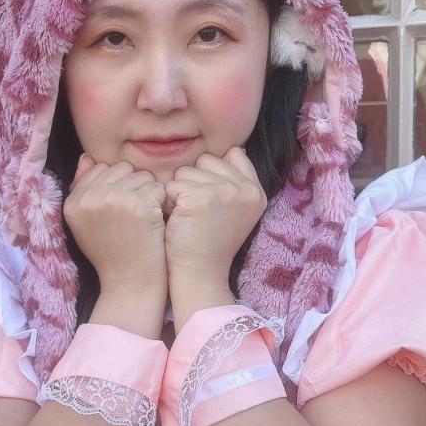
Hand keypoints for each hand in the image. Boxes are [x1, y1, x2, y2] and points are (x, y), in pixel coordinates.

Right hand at [64, 154, 167, 294]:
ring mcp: (114, 199)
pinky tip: (155, 222)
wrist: (130, 283)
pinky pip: (158, 187)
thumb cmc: (112, 253)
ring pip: (142, 176)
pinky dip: (162, 203)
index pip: (101, 169)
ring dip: (149, 194)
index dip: (117, 186)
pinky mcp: (139, 204)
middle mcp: (90, 197)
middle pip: (122, 168)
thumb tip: (87, 157)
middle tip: (133, 215)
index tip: (120, 210)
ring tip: (143, 220)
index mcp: (73, 201)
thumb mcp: (86, 222)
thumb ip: (84, 188)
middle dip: (133, 186)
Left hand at [164, 146, 266, 291]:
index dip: (214, 171)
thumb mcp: (236, 212)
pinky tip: (178, 221)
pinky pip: (172, 185)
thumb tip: (231, 151)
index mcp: (256, 192)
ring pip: (186, 171)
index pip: (234, 155)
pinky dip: (169, 202)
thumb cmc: (210, 243)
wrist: (201, 274)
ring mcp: (223, 192)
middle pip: (206, 160)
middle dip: (194, 181)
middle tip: (197, 212)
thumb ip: (235, 183)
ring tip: (188, 218)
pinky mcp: (199, 197)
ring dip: (179, 192)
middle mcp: (244, 189)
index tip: (210, 198)